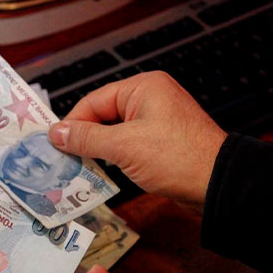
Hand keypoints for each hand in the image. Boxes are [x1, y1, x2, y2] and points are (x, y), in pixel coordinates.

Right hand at [48, 71, 226, 210]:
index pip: (94, 101)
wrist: (219, 185)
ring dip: (97, 150)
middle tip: (61, 158)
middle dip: (83, 138)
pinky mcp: (160, 141)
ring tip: (76, 167)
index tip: (53, 144)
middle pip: (102, 115)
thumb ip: (86, 138)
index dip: (72, 123)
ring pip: (113, 132)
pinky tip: (100, 172)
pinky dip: (113, 157)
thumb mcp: (124, 146)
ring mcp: (156, 120)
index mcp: (142, 88)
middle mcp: (149, 99)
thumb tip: (56, 132)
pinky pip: (127, 144)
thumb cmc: (175, 157)